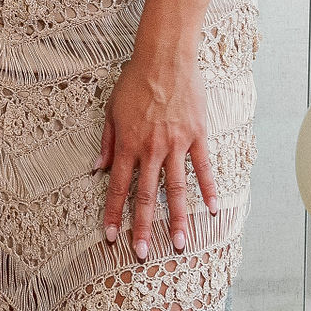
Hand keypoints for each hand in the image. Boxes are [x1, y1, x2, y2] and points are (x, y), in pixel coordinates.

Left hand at [96, 48, 223, 260]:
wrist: (164, 56)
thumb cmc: (134, 81)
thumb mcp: (111, 110)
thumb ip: (106, 143)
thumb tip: (96, 170)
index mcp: (128, 145)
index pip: (118, 188)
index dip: (114, 214)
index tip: (111, 237)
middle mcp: (151, 149)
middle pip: (146, 196)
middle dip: (143, 227)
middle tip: (143, 254)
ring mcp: (176, 144)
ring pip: (177, 189)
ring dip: (178, 219)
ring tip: (180, 244)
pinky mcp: (197, 135)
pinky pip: (203, 167)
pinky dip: (209, 189)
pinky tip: (213, 210)